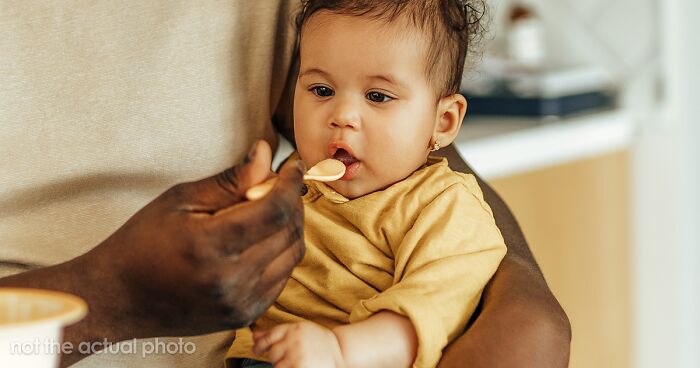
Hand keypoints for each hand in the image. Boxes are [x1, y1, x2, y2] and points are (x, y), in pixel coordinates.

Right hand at [75, 140, 306, 338]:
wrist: (118, 298)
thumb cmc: (142, 243)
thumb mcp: (180, 200)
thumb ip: (230, 180)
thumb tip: (267, 154)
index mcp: (210, 246)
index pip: (275, 209)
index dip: (290, 183)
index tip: (293, 166)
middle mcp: (231, 280)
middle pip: (289, 231)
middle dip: (292, 201)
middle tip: (277, 184)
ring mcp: (241, 303)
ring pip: (292, 255)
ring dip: (291, 226)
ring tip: (270, 208)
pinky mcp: (245, 315)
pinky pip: (282, 277)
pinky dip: (281, 253)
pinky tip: (262, 238)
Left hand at [253, 322, 345, 367]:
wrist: (341, 350)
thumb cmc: (318, 341)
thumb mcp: (300, 331)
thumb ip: (278, 333)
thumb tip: (254, 336)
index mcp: (294, 328)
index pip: (270, 335)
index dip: (261, 344)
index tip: (256, 349)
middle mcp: (294, 340)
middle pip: (273, 352)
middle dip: (276, 357)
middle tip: (290, 357)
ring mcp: (297, 355)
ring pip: (277, 365)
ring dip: (283, 366)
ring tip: (297, 362)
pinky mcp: (299, 367)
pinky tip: (297, 364)